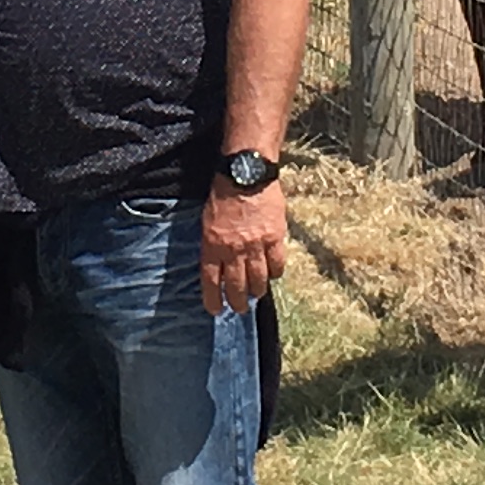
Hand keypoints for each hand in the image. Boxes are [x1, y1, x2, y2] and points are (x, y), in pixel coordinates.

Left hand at [200, 177, 285, 315]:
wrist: (246, 173)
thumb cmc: (222, 193)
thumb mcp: (207, 221)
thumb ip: (212, 244)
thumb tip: (218, 264)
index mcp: (213, 245)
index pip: (212, 281)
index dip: (213, 299)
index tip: (216, 311)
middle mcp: (233, 250)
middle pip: (236, 286)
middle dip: (237, 302)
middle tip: (239, 309)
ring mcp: (256, 245)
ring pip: (258, 279)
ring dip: (257, 291)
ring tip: (257, 295)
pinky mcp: (275, 237)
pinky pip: (277, 264)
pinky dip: (275, 273)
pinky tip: (273, 275)